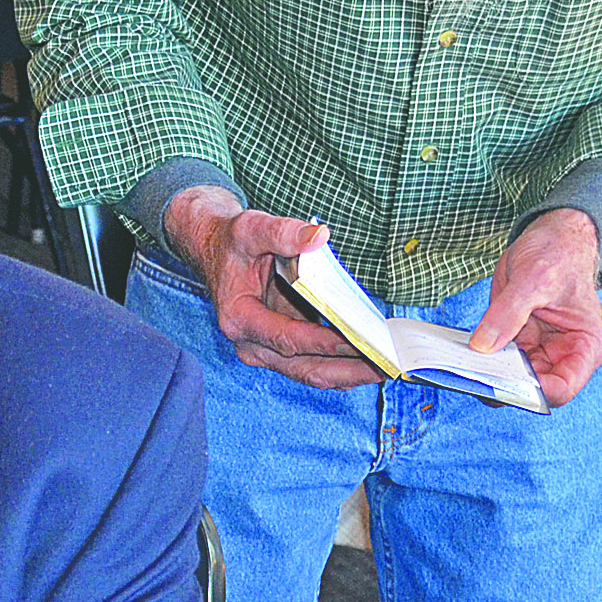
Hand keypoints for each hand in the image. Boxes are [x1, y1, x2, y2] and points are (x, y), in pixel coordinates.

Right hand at [162, 185, 380, 389]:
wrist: (217, 252)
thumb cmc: (233, 243)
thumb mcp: (251, 229)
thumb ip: (282, 233)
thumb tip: (318, 236)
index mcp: (240, 318)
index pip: (287, 338)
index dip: (323, 342)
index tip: (358, 341)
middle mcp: (250, 343)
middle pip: (303, 367)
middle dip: (346, 368)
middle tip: (384, 365)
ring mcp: (265, 349)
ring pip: (311, 371)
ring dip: (348, 372)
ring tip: (384, 367)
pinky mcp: (280, 348)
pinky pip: (314, 363)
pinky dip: (341, 364)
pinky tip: (369, 359)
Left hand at [470, 209, 601, 406]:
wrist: (551, 239)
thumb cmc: (558, 255)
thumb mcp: (534, 279)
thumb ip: (509, 314)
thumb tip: (483, 346)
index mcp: (584, 346)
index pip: (562, 388)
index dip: (533, 393)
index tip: (501, 383)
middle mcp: (562, 355)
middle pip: (531, 389)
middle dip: (502, 387)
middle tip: (470, 377)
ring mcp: (537, 350)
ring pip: (509, 380)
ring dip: (485, 376)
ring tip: (459, 368)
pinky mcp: (515, 342)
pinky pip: (494, 361)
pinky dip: (477, 362)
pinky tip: (458, 357)